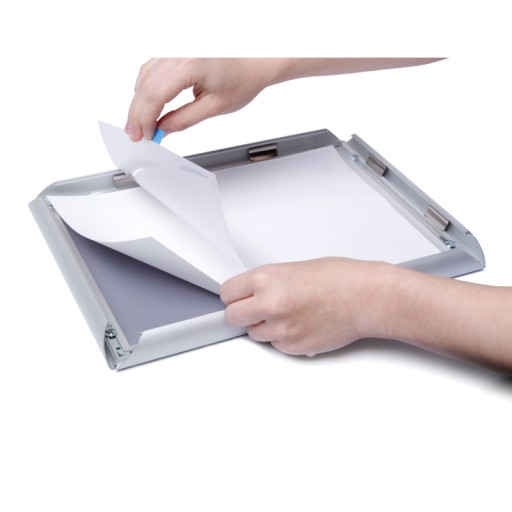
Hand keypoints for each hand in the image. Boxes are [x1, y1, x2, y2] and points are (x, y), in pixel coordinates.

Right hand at [125, 58, 273, 140]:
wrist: (254, 61)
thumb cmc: (242, 80)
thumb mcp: (214, 107)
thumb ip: (184, 120)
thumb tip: (162, 130)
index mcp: (190, 65)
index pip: (155, 95)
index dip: (146, 119)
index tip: (144, 136)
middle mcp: (179, 52)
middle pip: (145, 86)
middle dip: (138, 114)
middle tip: (136, 135)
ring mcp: (175, 49)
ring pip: (144, 77)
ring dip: (139, 102)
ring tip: (140, 124)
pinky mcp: (175, 51)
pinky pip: (151, 69)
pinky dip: (146, 89)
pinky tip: (147, 106)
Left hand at [220, 258, 397, 355]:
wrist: (366, 297)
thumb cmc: (339, 278)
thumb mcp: (293, 269)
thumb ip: (266, 283)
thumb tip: (249, 295)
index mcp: (266, 278)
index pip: (227, 293)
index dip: (234, 296)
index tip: (239, 297)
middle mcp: (269, 304)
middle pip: (232, 317)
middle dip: (242, 313)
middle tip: (256, 309)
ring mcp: (281, 329)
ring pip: (254, 333)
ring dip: (264, 326)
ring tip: (289, 313)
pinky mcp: (294, 347)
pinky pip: (275, 345)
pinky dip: (283, 338)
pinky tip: (302, 324)